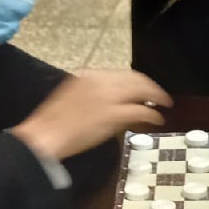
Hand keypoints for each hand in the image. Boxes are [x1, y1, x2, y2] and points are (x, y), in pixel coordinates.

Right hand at [13, 70, 171, 160]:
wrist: (45, 135)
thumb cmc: (54, 122)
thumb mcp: (74, 98)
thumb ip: (94, 94)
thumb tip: (113, 100)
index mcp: (89, 75)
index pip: (121, 74)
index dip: (137, 81)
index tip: (144, 89)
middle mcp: (100, 80)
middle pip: (135, 78)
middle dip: (151, 87)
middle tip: (161, 96)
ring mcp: (108, 96)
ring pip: (141, 91)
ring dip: (156, 97)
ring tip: (163, 105)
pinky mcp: (113, 114)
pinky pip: (140, 111)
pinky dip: (152, 115)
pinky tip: (157, 120)